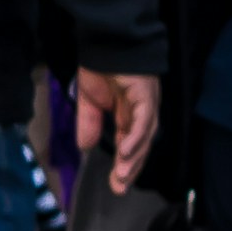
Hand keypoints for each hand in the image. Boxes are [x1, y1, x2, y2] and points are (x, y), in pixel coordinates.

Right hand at [75, 72, 161, 190]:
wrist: (107, 41)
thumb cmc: (100, 67)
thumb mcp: (89, 101)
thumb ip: (89, 124)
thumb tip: (85, 147)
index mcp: (128, 116)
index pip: (130, 147)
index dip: (124, 166)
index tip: (115, 186)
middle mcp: (141, 114)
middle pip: (141, 147)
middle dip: (131, 168)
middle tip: (120, 188)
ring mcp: (146, 105)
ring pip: (145, 137)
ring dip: (134, 157)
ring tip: (122, 175)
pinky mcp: (146, 96)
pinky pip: (144, 121)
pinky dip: (136, 137)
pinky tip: (125, 151)